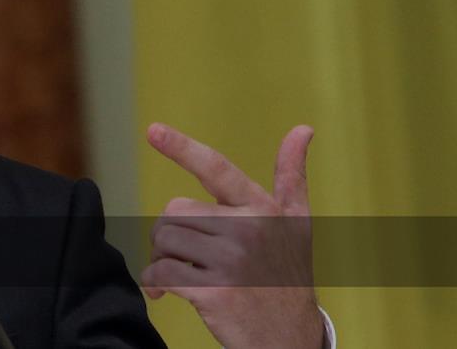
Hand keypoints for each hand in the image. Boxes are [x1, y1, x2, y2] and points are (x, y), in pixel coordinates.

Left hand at [141, 123, 324, 348]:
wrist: (290, 338)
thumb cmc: (287, 274)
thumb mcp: (295, 223)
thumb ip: (293, 176)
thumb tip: (303, 128)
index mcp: (262, 208)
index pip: (217, 169)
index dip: (182, 147)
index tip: (152, 130)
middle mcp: (248, 230)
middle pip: (175, 210)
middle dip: (171, 232)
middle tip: (185, 254)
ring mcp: (231, 262)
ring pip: (164, 240)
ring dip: (162, 258)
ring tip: (181, 271)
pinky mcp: (215, 293)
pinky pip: (162, 273)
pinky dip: (154, 283)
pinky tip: (163, 292)